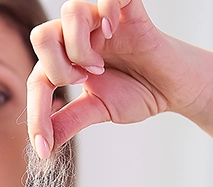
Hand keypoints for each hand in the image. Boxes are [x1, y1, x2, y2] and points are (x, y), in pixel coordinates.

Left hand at [27, 0, 212, 157]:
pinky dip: (106, 10)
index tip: (44, 147)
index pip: (37, 80)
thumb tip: (45, 145)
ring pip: (70, 12)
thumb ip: (69, 121)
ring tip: (99, 65)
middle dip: (56, 67)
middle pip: (41, 35)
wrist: (176, 88)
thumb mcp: (97, 110)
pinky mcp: (129, 11)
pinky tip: (113, 31)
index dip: (36, 115)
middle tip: (82, 82)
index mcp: (65, 60)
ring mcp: (102, 21)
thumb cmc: (136, 92)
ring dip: (78, 46)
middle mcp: (78, 37)